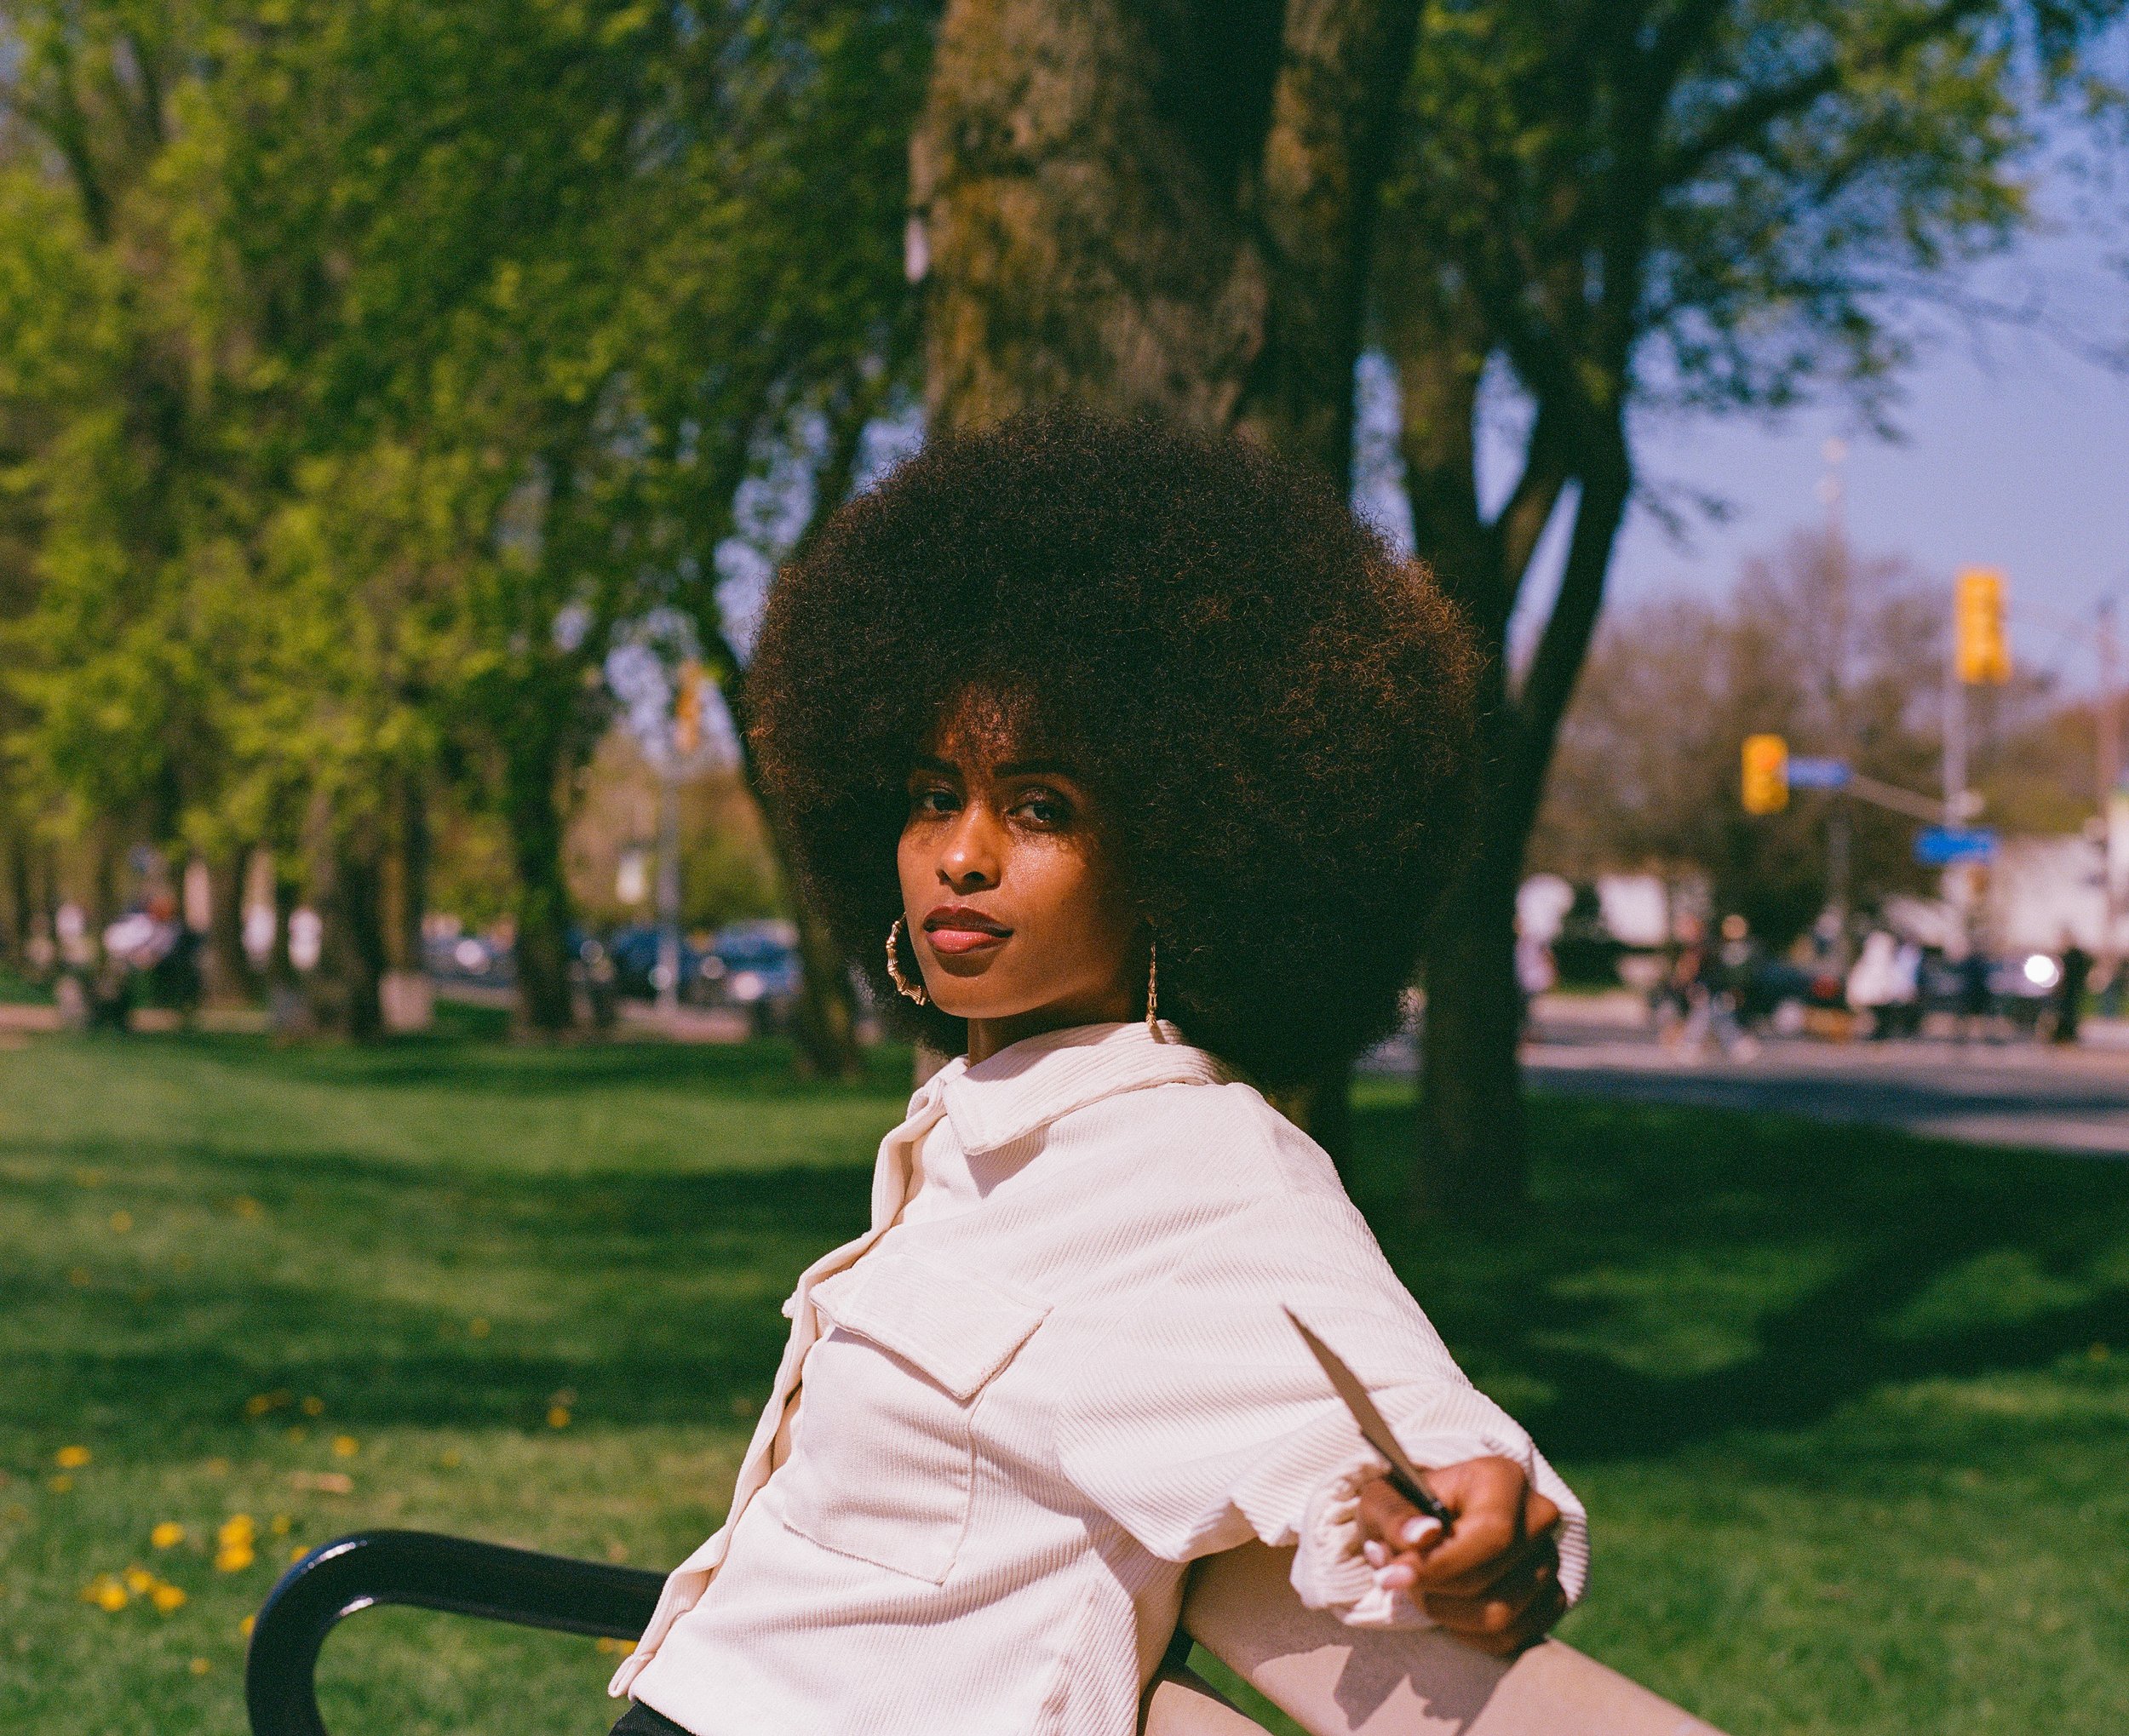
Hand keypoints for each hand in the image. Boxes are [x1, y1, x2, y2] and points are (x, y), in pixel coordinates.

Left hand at [1356, 1456, 1563, 1655]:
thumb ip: (1395, 1516)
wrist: (1429, 1523)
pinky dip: (1471, 1634)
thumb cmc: (1405, 1507)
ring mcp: (1550, 1560)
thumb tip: (1423, 1536)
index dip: (1442, 1564)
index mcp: (1504, 1479)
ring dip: (1447, 1613)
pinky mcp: (1552, 1598)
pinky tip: (1449, 1608)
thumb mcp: (1383, 1500)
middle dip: (1436, 1589)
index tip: (1393, 1576)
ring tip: (1422, 1590)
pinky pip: (1514, 1638)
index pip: (1491, 1534)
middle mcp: (1538, 1516)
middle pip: (1492, 1579)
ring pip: (1502, 1616)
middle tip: (1400, 1578)